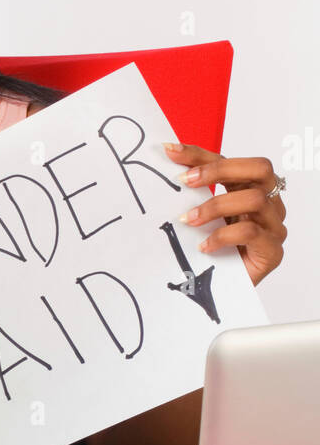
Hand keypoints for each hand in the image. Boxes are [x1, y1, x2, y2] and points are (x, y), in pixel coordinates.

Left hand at [164, 142, 286, 287]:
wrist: (223, 291)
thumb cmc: (215, 251)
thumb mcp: (203, 216)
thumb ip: (195, 193)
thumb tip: (170, 166)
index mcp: (252, 189)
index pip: (231, 161)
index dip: (201, 154)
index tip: (172, 152)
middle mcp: (269, 203)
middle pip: (260, 169)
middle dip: (218, 171)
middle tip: (185, 182)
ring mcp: (274, 226)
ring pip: (254, 200)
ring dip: (215, 207)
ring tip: (188, 220)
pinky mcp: (272, 250)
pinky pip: (251, 232)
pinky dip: (223, 236)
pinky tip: (205, 246)